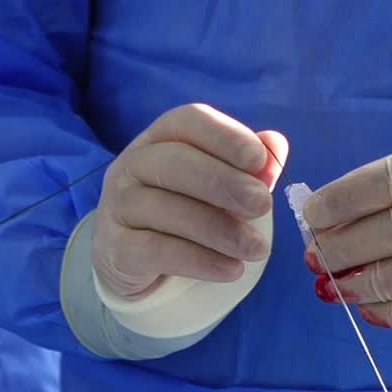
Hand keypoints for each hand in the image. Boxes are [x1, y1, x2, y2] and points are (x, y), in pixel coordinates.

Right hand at [93, 104, 287, 298]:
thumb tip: (275, 145)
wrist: (136, 261)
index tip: (259, 161)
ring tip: (257, 249)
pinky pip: (157, 251)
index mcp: (159, 138)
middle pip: (173, 162)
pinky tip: (231, 269)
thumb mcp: (218, 185)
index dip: (225, 136)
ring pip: (166, 210)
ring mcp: (117, 206)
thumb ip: (247, 166)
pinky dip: (199, 261)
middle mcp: (131, 164)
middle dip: (224, 183)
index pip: (187, 121)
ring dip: (219, 229)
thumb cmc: (184, 211)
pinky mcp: (116, 247)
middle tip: (263, 205)